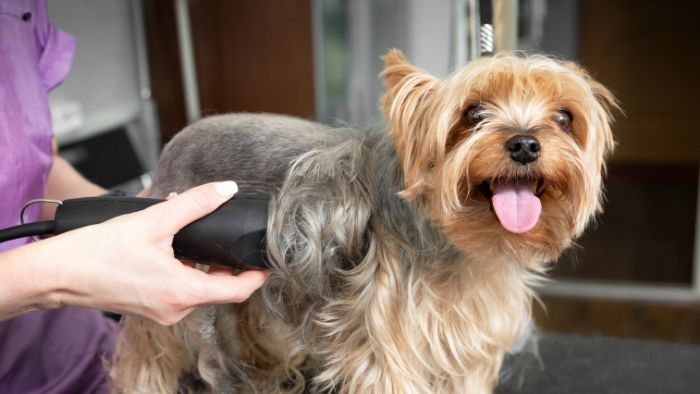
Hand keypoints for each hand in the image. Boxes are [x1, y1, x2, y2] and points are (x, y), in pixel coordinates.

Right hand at [0, 182, 267, 324]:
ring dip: (198, 261)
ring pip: (195, 286)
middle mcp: (176, 309)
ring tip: (186, 230)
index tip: (266, 262)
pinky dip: (180, 267)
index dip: (256, 276)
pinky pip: (176, 288)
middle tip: (218, 232)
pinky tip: (167, 243)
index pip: (238, 291)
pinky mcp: (148, 307)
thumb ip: (195, 203)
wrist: (56, 274)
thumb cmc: (97, 252)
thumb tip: (225, 189)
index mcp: (184, 293)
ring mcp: (161, 311)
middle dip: (221, 258)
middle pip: (217, 287)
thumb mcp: (153, 220)